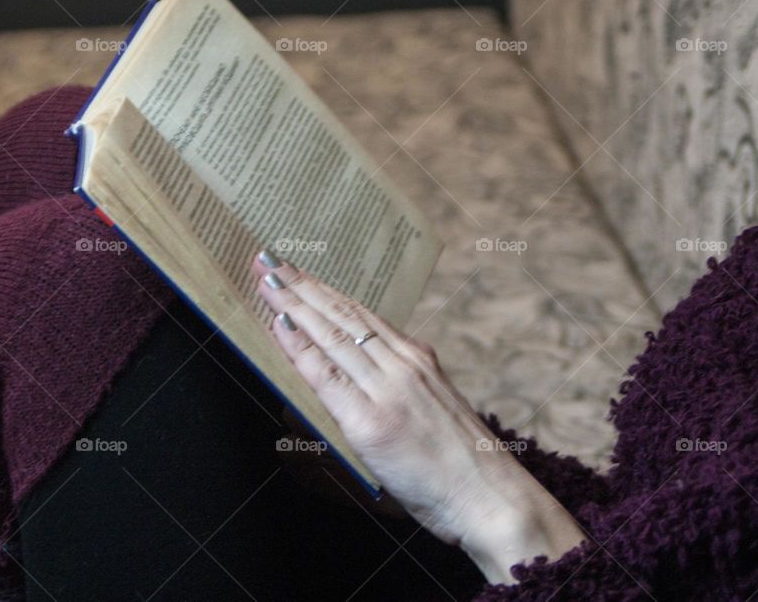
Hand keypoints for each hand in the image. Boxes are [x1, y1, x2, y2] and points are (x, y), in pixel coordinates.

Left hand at [251, 251, 585, 582]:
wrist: (490, 499)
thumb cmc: (462, 465)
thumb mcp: (432, 408)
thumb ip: (397, 387)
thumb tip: (355, 378)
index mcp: (417, 359)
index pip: (361, 316)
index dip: (326, 292)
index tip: (299, 273)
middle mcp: (403, 365)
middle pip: (343, 315)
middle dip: (303, 285)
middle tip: (271, 259)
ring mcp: (387, 390)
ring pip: (332, 335)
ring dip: (294, 304)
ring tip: (267, 279)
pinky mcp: (371, 421)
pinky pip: (327, 376)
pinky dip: (300, 347)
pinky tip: (280, 326)